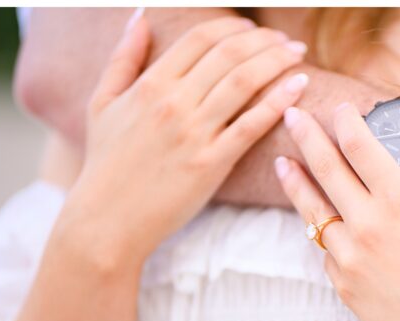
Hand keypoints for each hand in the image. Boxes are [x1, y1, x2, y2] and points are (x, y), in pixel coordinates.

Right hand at [66, 14, 308, 262]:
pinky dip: (278, 101)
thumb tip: (141, 17)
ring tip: (296, 55)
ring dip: (276, 61)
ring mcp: (193, 134)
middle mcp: (172, 104)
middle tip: (284, 41)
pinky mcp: (210, 164)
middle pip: (229, 54)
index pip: (200, 38)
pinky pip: (251, 125)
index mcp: (149, 85)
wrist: (106, 221)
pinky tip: (298, 86)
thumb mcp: (102, 104)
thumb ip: (123, 58)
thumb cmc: (104, 164)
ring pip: (244, 82)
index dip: (232, 26)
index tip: (251, 29)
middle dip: (264, 40)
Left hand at [276, 103, 399, 320]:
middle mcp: (367, 226)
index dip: (346, 122)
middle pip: (326, 169)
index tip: (339, 107)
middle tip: (290, 114)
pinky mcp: (344, 287)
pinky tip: (319, 222)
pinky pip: (327, 252)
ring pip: (313, 212)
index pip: (360, 147)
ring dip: (296, 183)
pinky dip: (323, 233)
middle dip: (306, 136)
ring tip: (283, 163)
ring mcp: (350, 259)